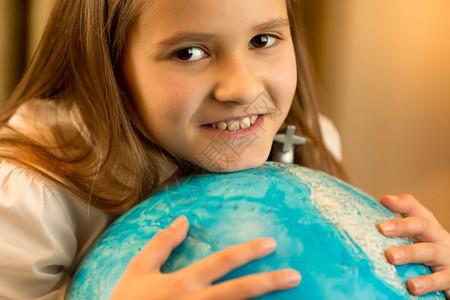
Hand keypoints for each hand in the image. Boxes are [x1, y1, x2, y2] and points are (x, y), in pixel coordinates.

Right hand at [110, 216, 300, 299]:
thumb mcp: (138, 270)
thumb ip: (161, 243)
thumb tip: (183, 220)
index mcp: (183, 283)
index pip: (222, 262)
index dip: (248, 251)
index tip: (270, 244)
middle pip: (240, 292)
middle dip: (269, 282)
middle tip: (295, 275)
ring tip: (288, 294)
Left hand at [378, 194, 449, 297]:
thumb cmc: (430, 258)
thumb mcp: (417, 241)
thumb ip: (398, 229)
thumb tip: (377, 214)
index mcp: (430, 228)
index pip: (416, 210)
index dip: (401, 204)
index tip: (384, 200)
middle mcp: (440, 239)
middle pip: (423, 225)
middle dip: (402, 225)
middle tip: (381, 228)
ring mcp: (448, 258)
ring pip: (430, 251)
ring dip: (410, 253)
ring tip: (391, 257)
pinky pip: (441, 280)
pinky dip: (427, 282)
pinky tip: (412, 286)